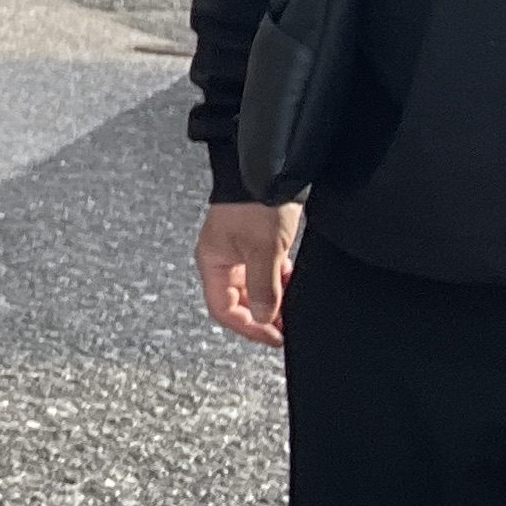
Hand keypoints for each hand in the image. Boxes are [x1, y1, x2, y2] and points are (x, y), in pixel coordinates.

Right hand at [197, 198, 301, 347]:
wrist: (271, 169)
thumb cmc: (256, 201)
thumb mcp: (264, 251)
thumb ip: (264, 288)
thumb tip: (264, 317)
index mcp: (212, 261)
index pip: (224, 309)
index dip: (249, 326)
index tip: (273, 336)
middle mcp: (221, 259)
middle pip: (238, 301)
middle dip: (263, 315)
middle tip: (286, 326)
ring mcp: (238, 251)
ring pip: (253, 289)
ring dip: (273, 300)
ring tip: (292, 306)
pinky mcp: (254, 243)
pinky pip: (263, 274)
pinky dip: (278, 283)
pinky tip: (292, 283)